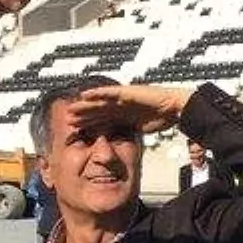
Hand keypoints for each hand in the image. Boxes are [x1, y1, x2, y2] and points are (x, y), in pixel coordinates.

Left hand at [64, 83, 193, 135]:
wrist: (175, 108)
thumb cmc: (162, 117)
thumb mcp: (140, 130)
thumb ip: (129, 136)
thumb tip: (124, 150)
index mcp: (123, 114)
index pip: (102, 120)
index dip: (88, 125)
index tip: (75, 131)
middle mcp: (120, 105)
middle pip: (97, 110)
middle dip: (82, 115)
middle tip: (67, 120)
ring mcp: (123, 97)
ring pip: (99, 102)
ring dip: (85, 105)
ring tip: (70, 109)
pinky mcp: (127, 92)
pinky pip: (109, 92)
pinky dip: (97, 93)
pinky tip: (85, 95)